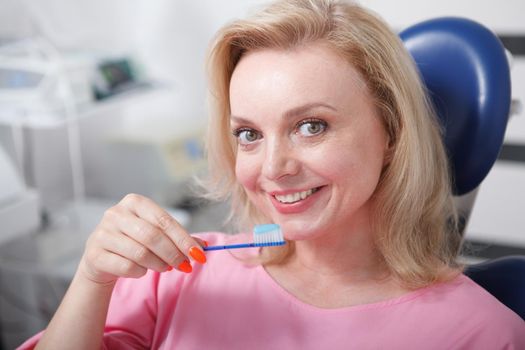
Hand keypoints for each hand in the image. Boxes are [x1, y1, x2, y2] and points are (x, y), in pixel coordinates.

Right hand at [78, 194, 205, 284]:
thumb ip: (179, 238)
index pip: (164, 221)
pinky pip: (126, 267)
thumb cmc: (135, 242)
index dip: (184, 239)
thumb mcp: (156, 234)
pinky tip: (142, 270)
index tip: (199, 255)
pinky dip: (140, 272)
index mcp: (134, 202)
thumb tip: (204, 247)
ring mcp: (102, 233)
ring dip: (159, 265)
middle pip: (152, 236)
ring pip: (140, 253)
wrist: (102, 258)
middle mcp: (116, 213)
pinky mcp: (94, 254)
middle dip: (173, 254)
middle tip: (185, 266)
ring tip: (164, 268)